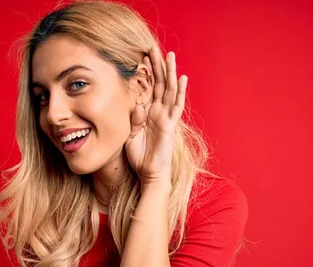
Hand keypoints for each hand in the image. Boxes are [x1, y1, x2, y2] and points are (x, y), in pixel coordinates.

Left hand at [125, 46, 187, 185]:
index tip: (141, 57)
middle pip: (159, 84)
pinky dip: (181, 91)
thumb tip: (138, 105)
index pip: (147, 88)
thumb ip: (134, 119)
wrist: (149, 173)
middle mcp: (158, 112)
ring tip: (169, 55)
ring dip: (169, 72)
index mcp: (147, 113)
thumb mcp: (130, 135)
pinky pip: (177, 105)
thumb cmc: (139, 156)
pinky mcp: (171, 124)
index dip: (145, 73)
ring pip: (169, 90)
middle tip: (152, 48)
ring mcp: (166, 117)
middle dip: (156, 66)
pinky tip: (182, 78)